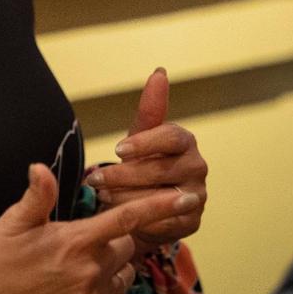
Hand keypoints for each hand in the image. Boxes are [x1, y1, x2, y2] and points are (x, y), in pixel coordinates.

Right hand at [0, 162, 200, 293]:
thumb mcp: (13, 223)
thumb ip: (37, 196)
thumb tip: (40, 166)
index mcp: (76, 241)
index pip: (128, 218)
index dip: (161, 205)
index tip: (187, 197)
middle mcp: (91, 270)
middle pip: (128, 246)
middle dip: (115, 239)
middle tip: (84, 239)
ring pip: (125, 275)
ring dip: (113, 267)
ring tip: (81, 264)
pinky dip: (109, 293)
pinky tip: (84, 288)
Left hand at [85, 68, 207, 248]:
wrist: (147, 204)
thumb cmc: (143, 161)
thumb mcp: (142, 135)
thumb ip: (150, 108)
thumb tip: (160, 72)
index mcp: (185, 141)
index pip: (172, 137)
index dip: (145, 143)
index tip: (117, 149)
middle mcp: (197, 166)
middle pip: (162, 169)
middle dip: (125, 175)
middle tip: (95, 179)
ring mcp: (197, 195)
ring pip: (161, 197)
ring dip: (127, 197)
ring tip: (102, 194)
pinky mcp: (192, 221)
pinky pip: (164, 222)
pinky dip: (139, 218)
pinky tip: (120, 215)